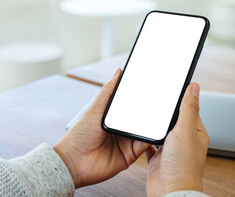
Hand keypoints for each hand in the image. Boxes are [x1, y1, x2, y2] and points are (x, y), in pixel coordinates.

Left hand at [53, 68, 149, 187]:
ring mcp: (126, 141)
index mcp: (112, 116)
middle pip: (140, 117)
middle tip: (161, 100)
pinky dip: (150, 138)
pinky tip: (154, 131)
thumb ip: (108, 91)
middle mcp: (121, 128)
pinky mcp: (130, 155)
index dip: (140, 97)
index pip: (130, 104)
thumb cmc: (80, 134)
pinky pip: (144, 145)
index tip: (151, 86)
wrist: (74, 161)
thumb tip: (118, 72)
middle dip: (149, 110)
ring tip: (161, 114)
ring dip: (152, 124)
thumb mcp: (95, 108)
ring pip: (144, 130)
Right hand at [145, 83, 208, 196]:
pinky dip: (144, 138)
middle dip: (165, 111)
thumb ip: (188, 108)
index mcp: (195, 132)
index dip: (181, 97)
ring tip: (147, 114)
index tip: (173, 86)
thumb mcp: (185, 130)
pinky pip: (149, 144)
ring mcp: (170, 150)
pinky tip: (139, 134)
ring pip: (161, 131)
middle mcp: (183, 140)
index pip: (189, 108)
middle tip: (156, 99)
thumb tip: (194, 87)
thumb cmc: (183, 167)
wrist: (170, 191)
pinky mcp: (158, 158)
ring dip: (155, 124)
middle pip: (173, 119)